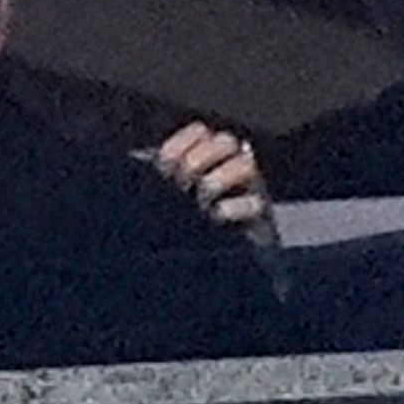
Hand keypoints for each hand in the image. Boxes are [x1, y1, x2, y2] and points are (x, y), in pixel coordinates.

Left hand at [151, 121, 275, 238]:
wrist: (216, 271)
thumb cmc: (184, 234)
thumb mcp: (166, 203)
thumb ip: (159, 181)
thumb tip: (143, 163)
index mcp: (206, 160)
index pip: (199, 133)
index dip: (180, 144)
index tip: (164, 166)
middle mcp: (231, 169)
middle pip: (224, 141)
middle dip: (199, 159)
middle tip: (183, 184)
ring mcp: (249, 191)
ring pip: (244, 163)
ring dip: (217, 180)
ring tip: (201, 202)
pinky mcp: (260, 217)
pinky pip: (255, 202)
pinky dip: (232, 208)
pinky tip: (214, 217)